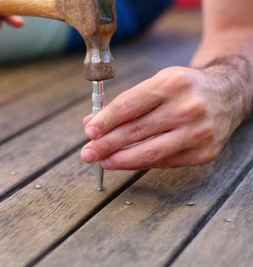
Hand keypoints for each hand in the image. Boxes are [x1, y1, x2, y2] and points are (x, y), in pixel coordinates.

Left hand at [81, 65, 249, 169]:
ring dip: (120, 160)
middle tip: (87, 153)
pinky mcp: (205, 152)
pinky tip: (126, 161)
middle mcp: (187, 107)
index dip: (105, 121)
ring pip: (149, 152)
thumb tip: (92, 123)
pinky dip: (141, 163)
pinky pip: (164, 162)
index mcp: (172, 83)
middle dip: (106, 144)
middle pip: (136, 131)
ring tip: (102, 161)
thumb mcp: (157, 84)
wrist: (228, 94)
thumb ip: (126, 104)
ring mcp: (198, 132)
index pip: (129, 106)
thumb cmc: (184, 88)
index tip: (89, 131)